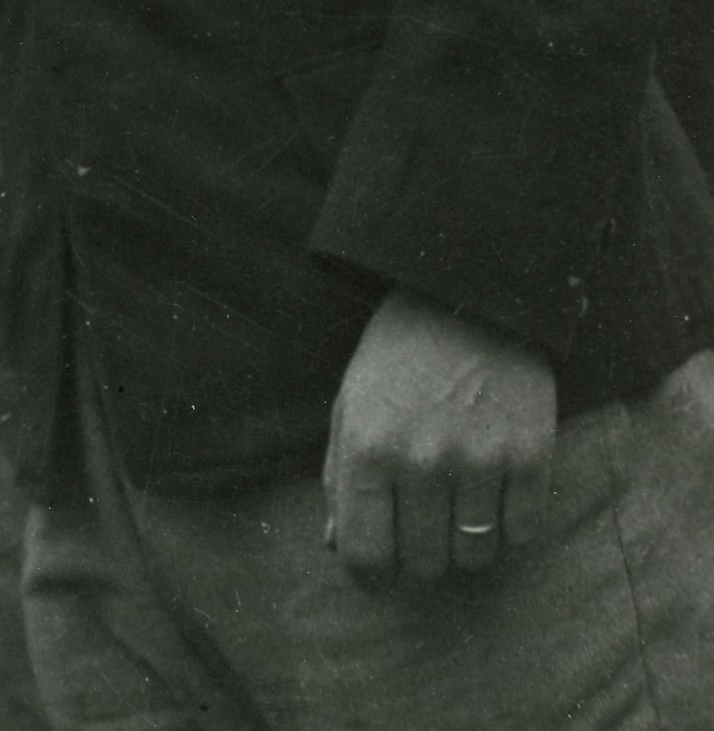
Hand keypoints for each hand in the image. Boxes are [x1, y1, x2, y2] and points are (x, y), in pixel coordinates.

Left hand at [323, 287, 555, 586]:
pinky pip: (521, 535)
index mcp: (368, 446)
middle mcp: (422, 460)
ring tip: (458, 503)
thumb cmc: (399, 353)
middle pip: (423, 564)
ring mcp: (480, 461)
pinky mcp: (530, 457)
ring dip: (464, 542)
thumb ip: (340, 476)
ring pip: (474, 558)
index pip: (366, 554)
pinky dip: (507, 525)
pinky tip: (493, 490)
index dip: (371, 573)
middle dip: (418, 554)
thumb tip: (338, 547)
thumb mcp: (351, 401)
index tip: (379, 566)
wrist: (467, 294)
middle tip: (421, 523)